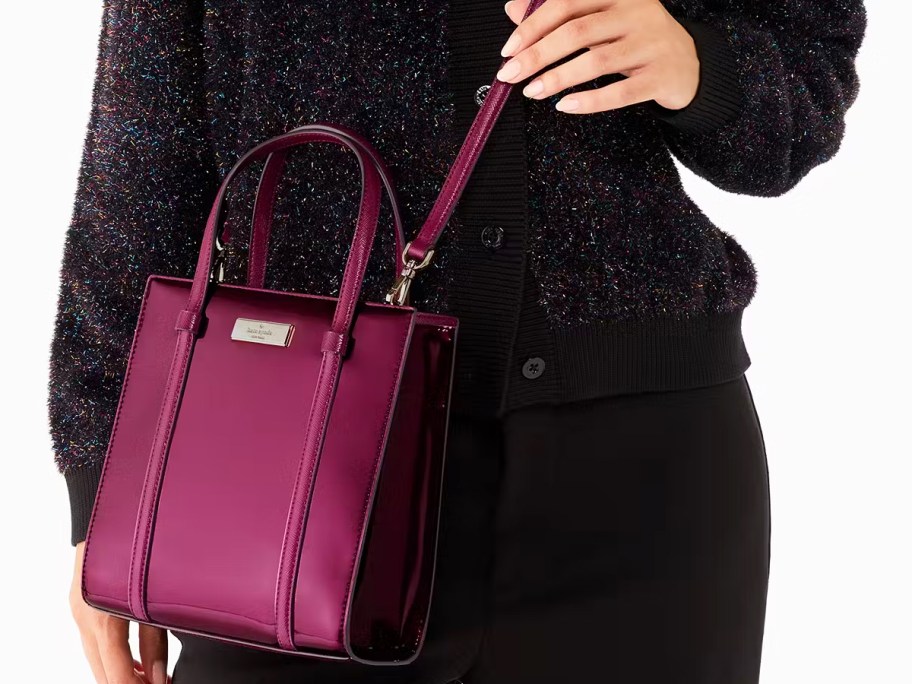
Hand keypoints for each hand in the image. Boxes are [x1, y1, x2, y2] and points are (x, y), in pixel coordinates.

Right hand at [70, 541, 170, 683]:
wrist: (105, 516)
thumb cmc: (134, 550)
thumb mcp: (150, 594)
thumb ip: (154, 638)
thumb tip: (158, 675)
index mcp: (103, 616)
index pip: (114, 669)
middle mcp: (86, 617)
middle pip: (101, 669)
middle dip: (124, 683)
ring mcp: (80, 612)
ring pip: (96, 658)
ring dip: (118, 673)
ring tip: (146, 682)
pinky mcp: (81, 605)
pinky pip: (94, 642)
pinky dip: (111, 657)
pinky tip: (131, 664)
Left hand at [498, 0, 699, 113]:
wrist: (689, 65)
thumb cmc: (635, 41)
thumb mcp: (600, 21)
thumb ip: (559, 14)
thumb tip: (514, 9)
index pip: (567, 3)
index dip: (533, 26)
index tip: (508, 50)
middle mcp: (636, 13)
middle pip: (578, 31)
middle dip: (538, 54)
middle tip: (510, 74)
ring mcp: (651, 45)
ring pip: (596, 61)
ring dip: (558, 78)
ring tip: (531, 91)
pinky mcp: (660, 77)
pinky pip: (620, 93)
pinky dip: (589, 101)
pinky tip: (564, 106)